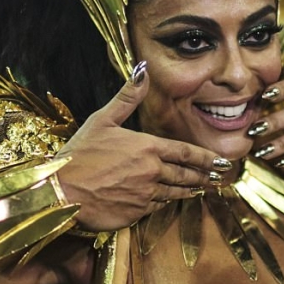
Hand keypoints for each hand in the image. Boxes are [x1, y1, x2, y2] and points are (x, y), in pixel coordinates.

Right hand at [56, 64, 230, 230]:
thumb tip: (142, 70)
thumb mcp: (102, 120)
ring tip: (200, 190)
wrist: (61, 191)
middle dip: (204, 177)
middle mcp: (152, 172)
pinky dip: (163, 203)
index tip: (222, 163)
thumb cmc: (79, 154)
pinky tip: (167, 201)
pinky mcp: (136, 214)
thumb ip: (127, 97)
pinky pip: (156, 208)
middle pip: (186, 175)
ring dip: (189, 191)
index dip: (206, 159)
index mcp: (147, 148)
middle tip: (219, 179)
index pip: (186, 153)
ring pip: (174, 193)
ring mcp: (145, 195)